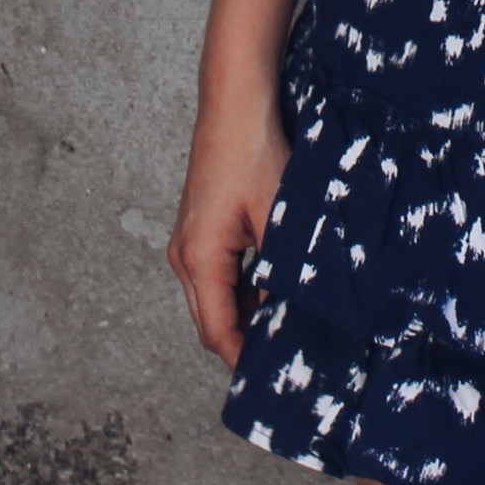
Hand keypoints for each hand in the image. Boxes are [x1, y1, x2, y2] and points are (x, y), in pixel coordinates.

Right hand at [166, 92, 291, 367]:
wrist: (235, 104)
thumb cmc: (254, 153)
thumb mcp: (279, 219)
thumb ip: (283, 270)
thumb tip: (299, 312)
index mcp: (199, 260)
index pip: (218, 332)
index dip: (244, 360)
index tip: (274, 380)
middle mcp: (185, 256)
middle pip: (212, 320)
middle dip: (246, 342)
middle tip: (289, 357)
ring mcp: (190, 241)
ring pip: (216, 297)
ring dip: (248, 313)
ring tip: (290, 323)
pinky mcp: (202, 228)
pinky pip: (220, 274)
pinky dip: (244, 288)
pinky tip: (278, 286)